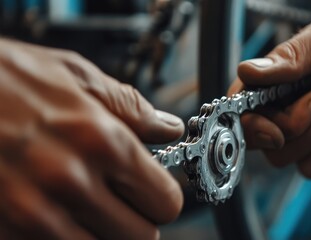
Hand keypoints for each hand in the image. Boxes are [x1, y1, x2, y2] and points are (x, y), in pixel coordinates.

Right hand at [0, 38, 183, 238]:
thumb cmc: (6, 78)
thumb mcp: (77, 77)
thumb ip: (133, 109)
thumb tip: (169, 128)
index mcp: (103, 142)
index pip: (166, 201)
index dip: (163, 198)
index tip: (152, 191)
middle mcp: (72, 182)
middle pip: (142, 237)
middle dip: (137, 220)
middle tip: (121, 201)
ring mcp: (35, 215)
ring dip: (101, 233)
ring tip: (85, 205)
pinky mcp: (8, 230)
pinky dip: (65, 235)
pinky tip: (55, 211)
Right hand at [229, 8, 310, 177]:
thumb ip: (291, 57)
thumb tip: (246, 71)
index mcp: (278, 76)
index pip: (242, 107)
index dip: (250, 125)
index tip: (274, 130)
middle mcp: (285, 102)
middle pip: (263, 139)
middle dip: (296, 128)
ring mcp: (306, 125)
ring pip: (285, 157)